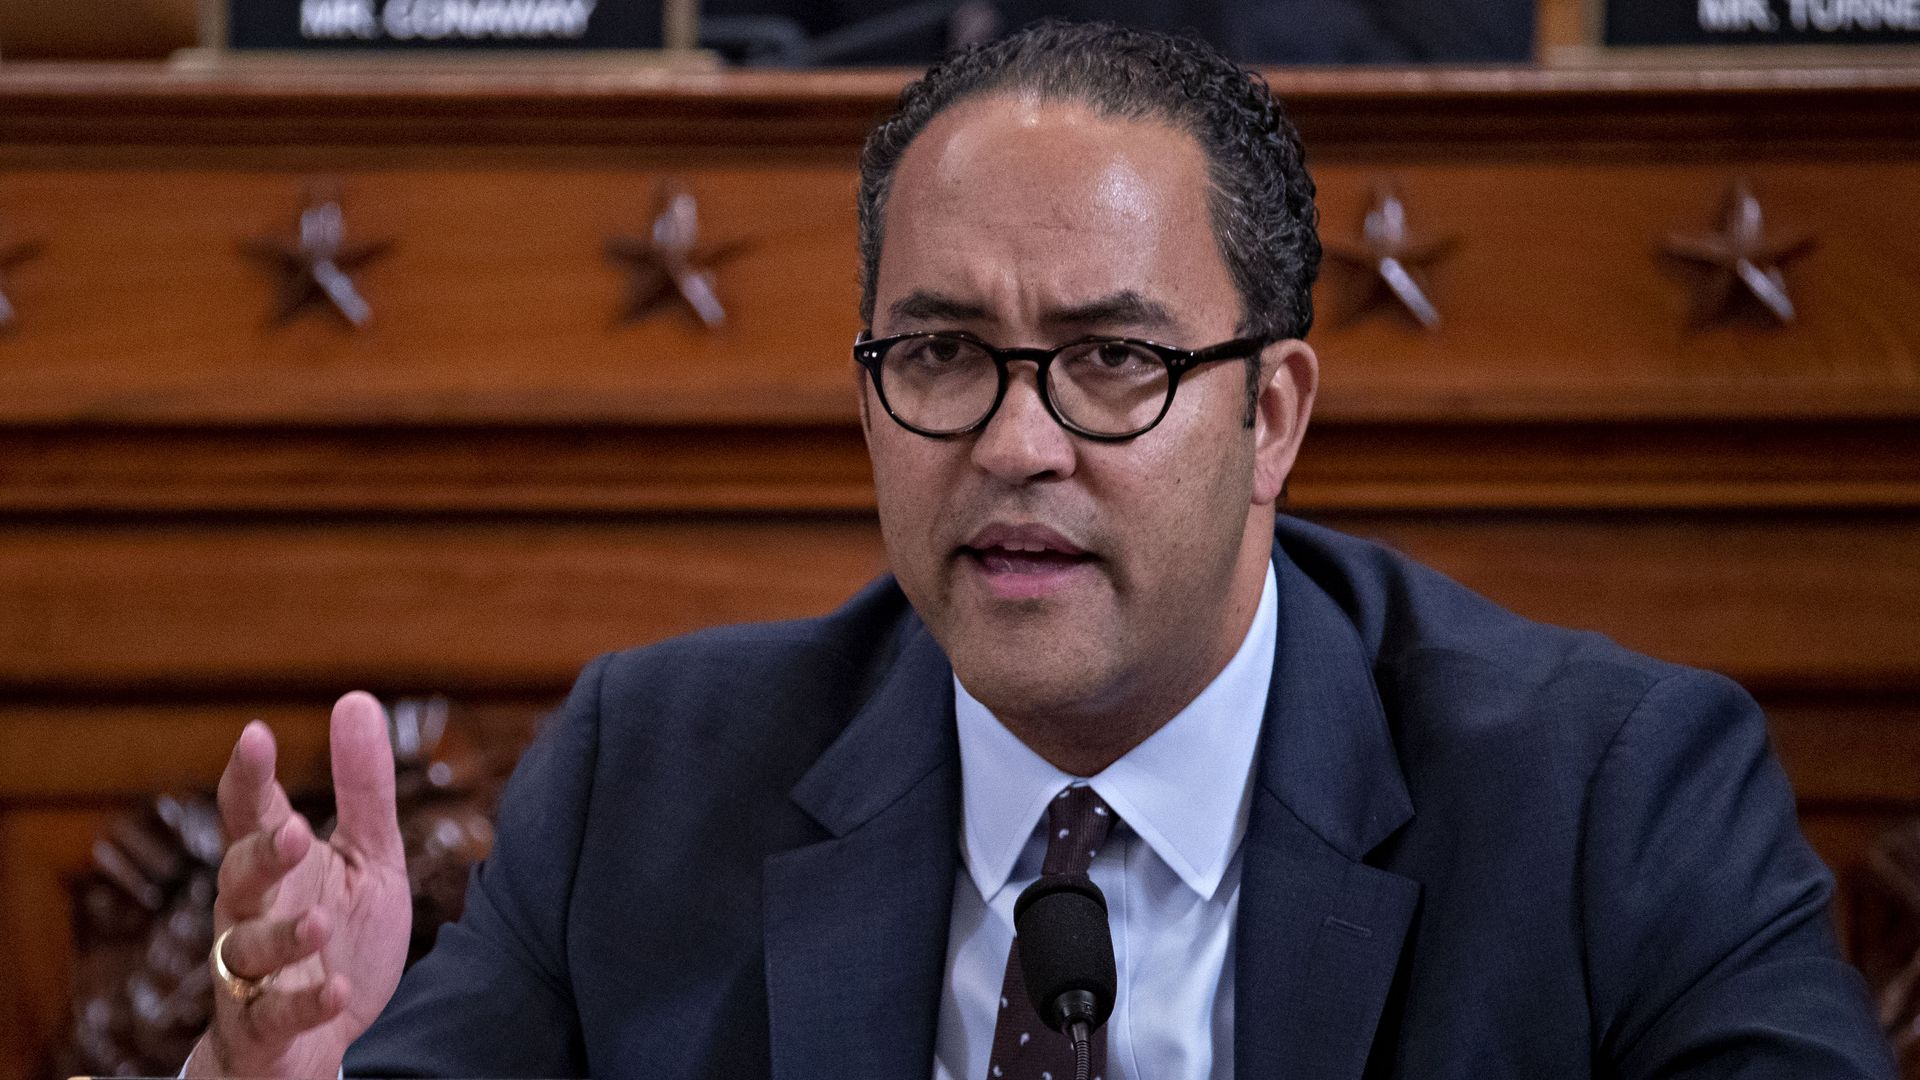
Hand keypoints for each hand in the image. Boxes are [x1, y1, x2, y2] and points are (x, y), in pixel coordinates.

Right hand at [186, 692, 412, 1078]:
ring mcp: (251, 973)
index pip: (249, 813)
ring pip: (245, 950)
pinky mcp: (265, 1028)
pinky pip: (273, 1017)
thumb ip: (363, 789)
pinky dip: (303, 1003)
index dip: (248, 776)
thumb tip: (354, 698)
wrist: (323, 1039)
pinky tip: (336, 991)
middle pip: (238, 876)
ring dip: (281, 936)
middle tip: (291, 830)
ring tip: (319, 923)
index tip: (255, 735)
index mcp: (276, 866)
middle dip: (260, 855)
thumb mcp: (366, 857)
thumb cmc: (338, 935)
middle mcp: (251, 913)